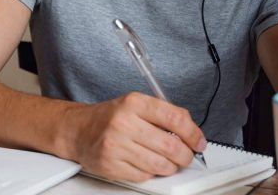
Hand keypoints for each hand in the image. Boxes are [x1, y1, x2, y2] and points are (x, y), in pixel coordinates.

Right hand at [59, 92, 205, 181]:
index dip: (193, 133)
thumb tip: (191, 132)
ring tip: (167, 161)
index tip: (199, 142)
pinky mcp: (111, 165)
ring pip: (160, 165)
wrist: (78, 130)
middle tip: (186, 155)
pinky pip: (144, 175)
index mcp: (133, 102)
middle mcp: (124, 122)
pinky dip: (150, 172)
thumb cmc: (109, 118)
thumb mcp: (135, 104)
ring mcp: (116, 145)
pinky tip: (145, 162)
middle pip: (171, 146)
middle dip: (185, 155)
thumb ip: (162, 114)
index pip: (175, 118)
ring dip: (170, 166)